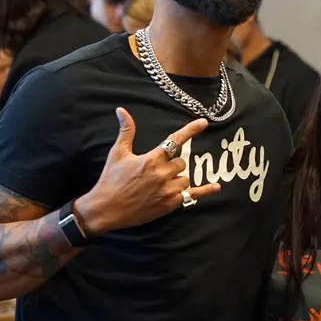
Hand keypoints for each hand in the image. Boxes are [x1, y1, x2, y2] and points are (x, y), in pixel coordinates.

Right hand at [75, 108, 221, 236]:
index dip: (191, 130)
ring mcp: (168, 190)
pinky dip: (205, 191)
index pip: (175, 140)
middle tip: (155, 173)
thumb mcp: (118, 153)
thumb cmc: (110, 180)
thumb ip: (126, 131)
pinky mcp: (170, 204)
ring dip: (177, 179)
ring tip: (159, 185)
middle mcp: (162, 173)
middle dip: (172, 165)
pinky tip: (216, 187)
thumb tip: (121, 110)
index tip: (204, 122)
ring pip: (185, 178)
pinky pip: (193, 195)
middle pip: (181, 163)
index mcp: (151, 159)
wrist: (104, 209)